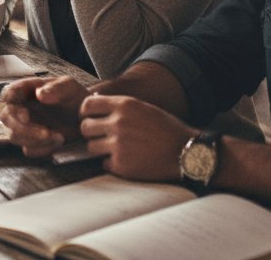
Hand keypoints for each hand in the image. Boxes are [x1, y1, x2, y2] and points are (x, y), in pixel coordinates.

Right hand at [0, 76, 89, 157]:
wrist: (88, 117)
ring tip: (59, 136)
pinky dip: (43, 149)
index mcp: (27, 90)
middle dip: (22, 127)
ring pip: (15, 136)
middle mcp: (22, 107)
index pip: (8, 93)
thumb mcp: (69, 86)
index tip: (25, 114)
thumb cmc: (75, 97)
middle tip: (43, 131)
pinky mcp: (34, 142)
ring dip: (35, 139)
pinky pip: (29, 150)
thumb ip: (55, 88)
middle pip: (6, 118)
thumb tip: (40, 94)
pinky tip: (58, 142)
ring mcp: (26, 126)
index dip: (11, 105)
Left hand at [78, 93, 193, 181]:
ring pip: (90, 147)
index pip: (87, 105)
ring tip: (115, 149)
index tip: (91, 118)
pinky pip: (104, 164)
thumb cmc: (164, 128)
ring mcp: (119, 145)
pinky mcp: (122, 166)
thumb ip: (117, 106)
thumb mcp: (141, 107)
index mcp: (123, 105)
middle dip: (91, 132)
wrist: (186, 152)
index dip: (86, 113)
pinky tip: (126, 161)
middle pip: (84, 127)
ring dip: (99, 149)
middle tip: (102, 136)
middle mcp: (118, 123)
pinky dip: (112, 164)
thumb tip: (92, 105)